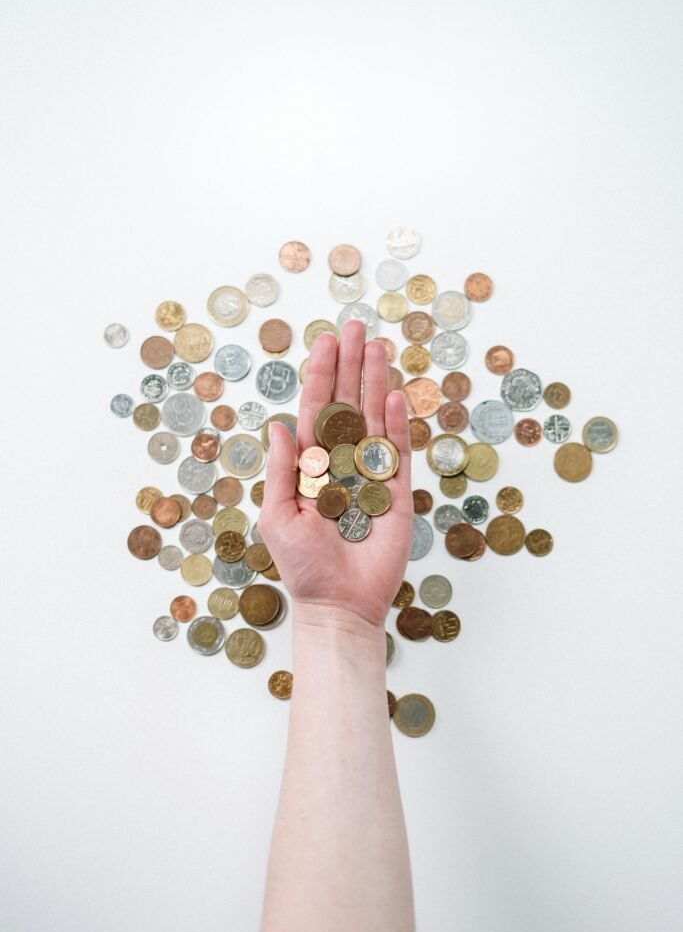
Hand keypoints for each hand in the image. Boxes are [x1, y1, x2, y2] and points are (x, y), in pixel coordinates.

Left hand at [257, 320, 412, 633]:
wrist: (339, 604)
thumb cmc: (302, 566)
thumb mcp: (277, 517)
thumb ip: (281, 471)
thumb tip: (278, 426)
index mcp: (311, 466)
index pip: (316, 411)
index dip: (321, 377)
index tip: (326, 342)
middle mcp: (341, 463)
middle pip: (348, 404)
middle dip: (350, 366)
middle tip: (356, 327)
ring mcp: (370, 475)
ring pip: (375, 418)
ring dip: (375, 382)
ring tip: (377, 346)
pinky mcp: (396, 493)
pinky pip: (398, 451)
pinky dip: (397, 422)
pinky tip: (394, 392)